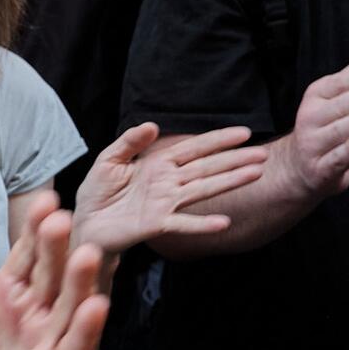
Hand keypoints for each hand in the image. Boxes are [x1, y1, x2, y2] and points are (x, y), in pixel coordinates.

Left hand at [0, 194, 108, 349]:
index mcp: (9, 294)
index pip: (25, 255)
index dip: (33, 231)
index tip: (43, 200)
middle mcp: (36, 312)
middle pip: (49, 274)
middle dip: (54, 247)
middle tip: (57, 216)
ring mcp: (50, 342)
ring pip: (69, 306)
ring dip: (79, 282)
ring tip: (87, 253)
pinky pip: (74, 349)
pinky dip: (84, 330)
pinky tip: (94, 307)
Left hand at [71, 122, 266, 253]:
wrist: (85, 223)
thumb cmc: (98, 192)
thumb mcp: (109, 160)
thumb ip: (130, 142)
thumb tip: (152, 125)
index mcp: (159, 165)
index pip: (194, 149)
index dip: (218, 140)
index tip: (244, 133)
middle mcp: (168, 183)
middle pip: (207, 168)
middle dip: (235, 160)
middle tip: (263, 154)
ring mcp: (165, 203)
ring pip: (203, 190)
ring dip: (229, 182)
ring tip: (255, 174)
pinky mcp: (157, 224)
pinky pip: (183, 223)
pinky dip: (202, 223)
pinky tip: (223, 221)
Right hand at [284, 26, 348, 198]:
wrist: (299, 167)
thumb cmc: (328, 122)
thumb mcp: (345, 90)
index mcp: (318, 94)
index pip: (340, 84)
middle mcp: (311, 117)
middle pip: (341, 107)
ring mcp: (314, 144)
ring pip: (339, 132)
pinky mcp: (321, 169)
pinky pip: (336, 159)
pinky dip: (347, 152)